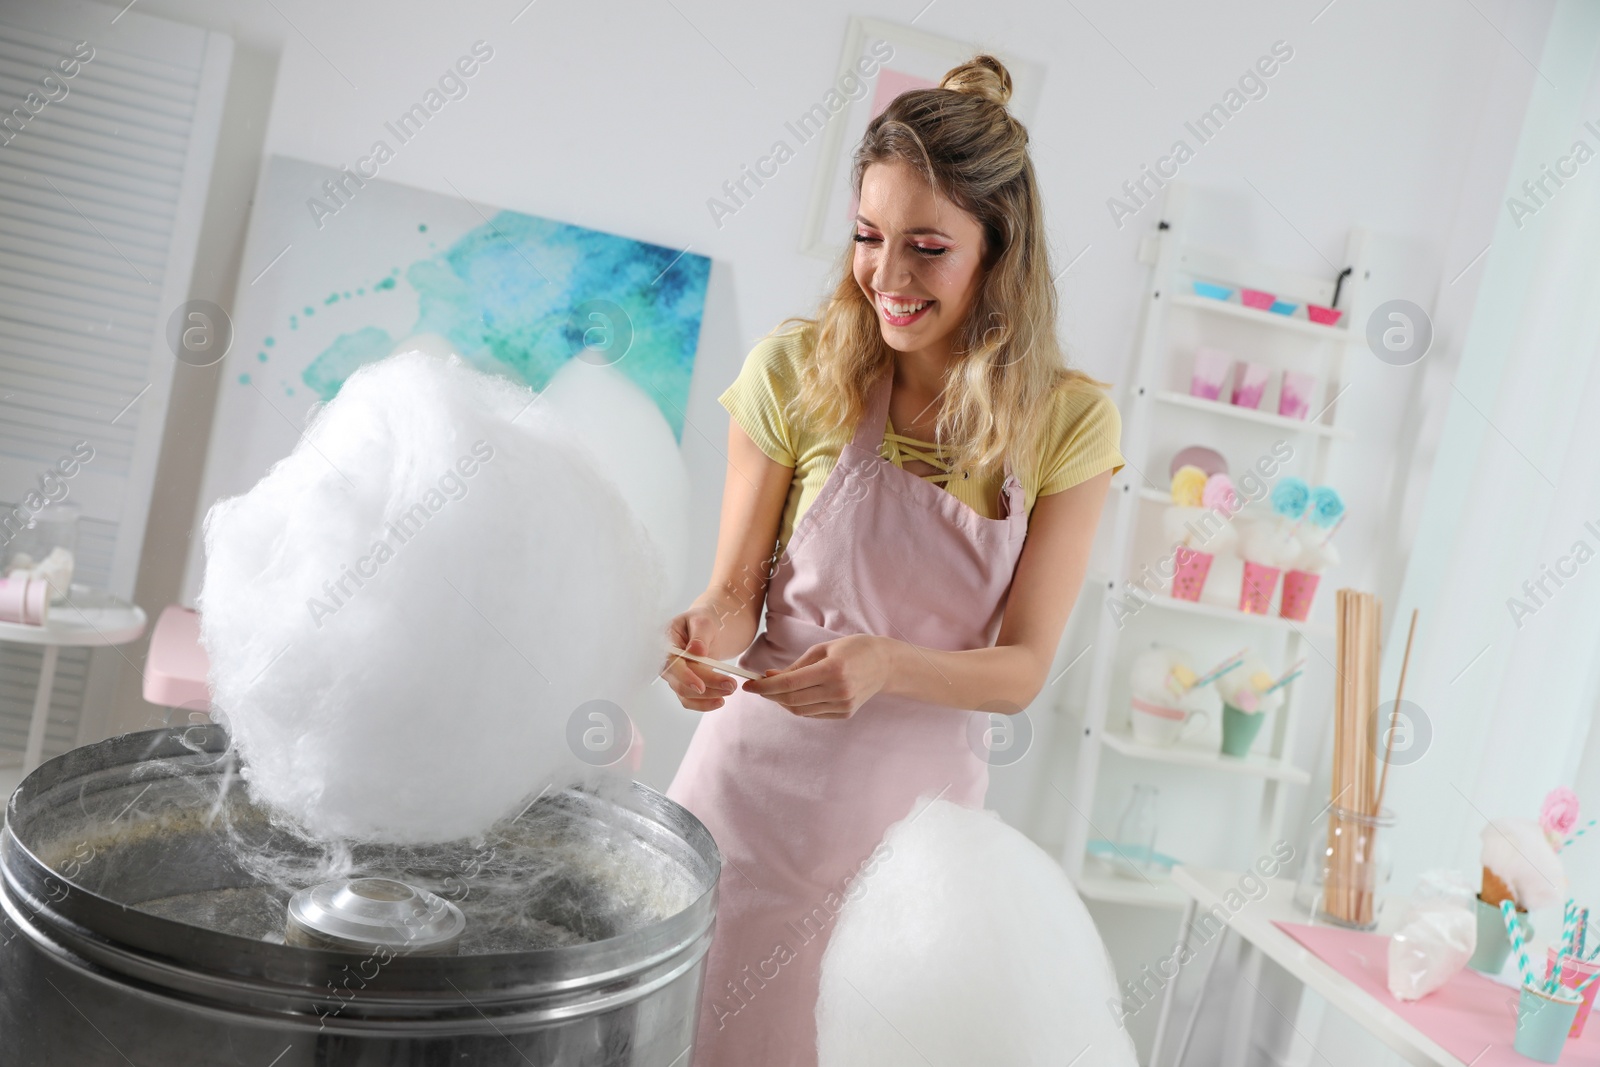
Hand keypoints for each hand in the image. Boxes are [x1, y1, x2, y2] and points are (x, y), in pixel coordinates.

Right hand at [660, 605, 738, 711]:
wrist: (706, 629)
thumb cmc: (703, 620)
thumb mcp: (704, 620)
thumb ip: (700, 635)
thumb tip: (696, 651)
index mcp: (666, 641)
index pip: (671, 663)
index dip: (684, 676)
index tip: (701, 686)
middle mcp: (666, 661)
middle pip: (680, 682)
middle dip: (706, 687)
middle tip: (731, 685)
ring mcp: (674, 675)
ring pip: (685, 694)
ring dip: (708, 697)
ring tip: (731, 689)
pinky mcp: (684, 684)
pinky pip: (690, 700)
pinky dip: (704, 704)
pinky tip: (720, 701)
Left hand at [741, 635, 891, 718]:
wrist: (884, 663)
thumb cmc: (851, 649)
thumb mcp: (822, 650)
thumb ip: (795, 666)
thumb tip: (768, 677)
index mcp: (832, 670)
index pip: (789, 683)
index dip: (764, 686)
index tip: (748, 685)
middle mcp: (838, 690)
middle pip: (792, 700)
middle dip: (770, 695)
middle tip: (758, 686)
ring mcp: (843, 705)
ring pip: (800, 710)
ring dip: (782, 702)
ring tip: (775, 690)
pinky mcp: (845, 714)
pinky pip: (813, 714)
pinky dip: (799, 706)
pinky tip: (795, 695)